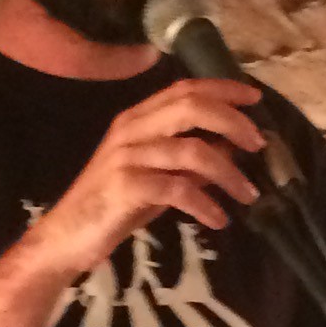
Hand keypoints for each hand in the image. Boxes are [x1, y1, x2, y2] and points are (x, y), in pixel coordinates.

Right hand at [21, 77, 266, 283]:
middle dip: (233, 122)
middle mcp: (131, 129)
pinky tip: (219, 220)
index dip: (223, 89)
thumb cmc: (113, 206)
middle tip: (259, 144)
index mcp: (137, 118)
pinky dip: (205, 204)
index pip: (185, 89)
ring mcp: (126, 157)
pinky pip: (178, 189)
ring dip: (228, 173)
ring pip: (192, 150)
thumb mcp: (158, 177)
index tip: (256, 99)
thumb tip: (233, 148)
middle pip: (191, 107)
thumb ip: (190, 161)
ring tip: (249, 195)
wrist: (66, 237)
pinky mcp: (124, 187)